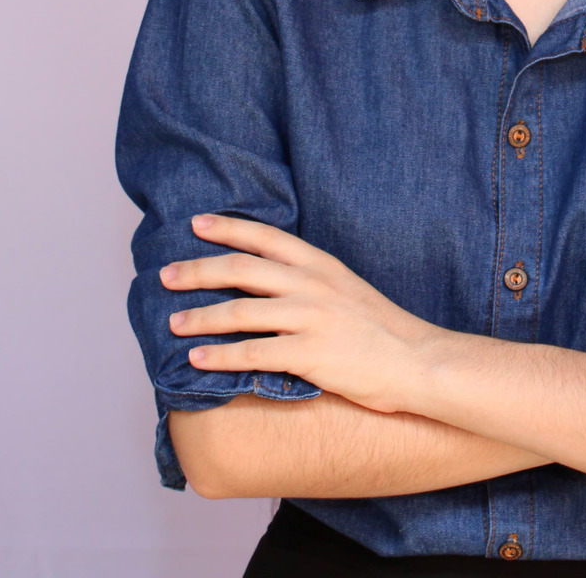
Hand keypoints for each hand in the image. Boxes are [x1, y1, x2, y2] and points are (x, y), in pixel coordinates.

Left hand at [160, 214, 439, 412]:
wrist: (419, 362)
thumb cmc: (382, 330)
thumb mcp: (348, 289)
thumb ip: (311, 281)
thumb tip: (268, 283)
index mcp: (322, 265)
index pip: (265, 237)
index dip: (228, 227)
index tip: (196, 223)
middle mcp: (313, 284)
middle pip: (241, 269)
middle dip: (197, 271)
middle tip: (166, 276)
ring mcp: (311, 318)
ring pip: (239, 311)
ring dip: (200, 317)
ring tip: (174, 324)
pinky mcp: (310, 354)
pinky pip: (253, 353)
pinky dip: (219, 357)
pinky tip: (197, 360)